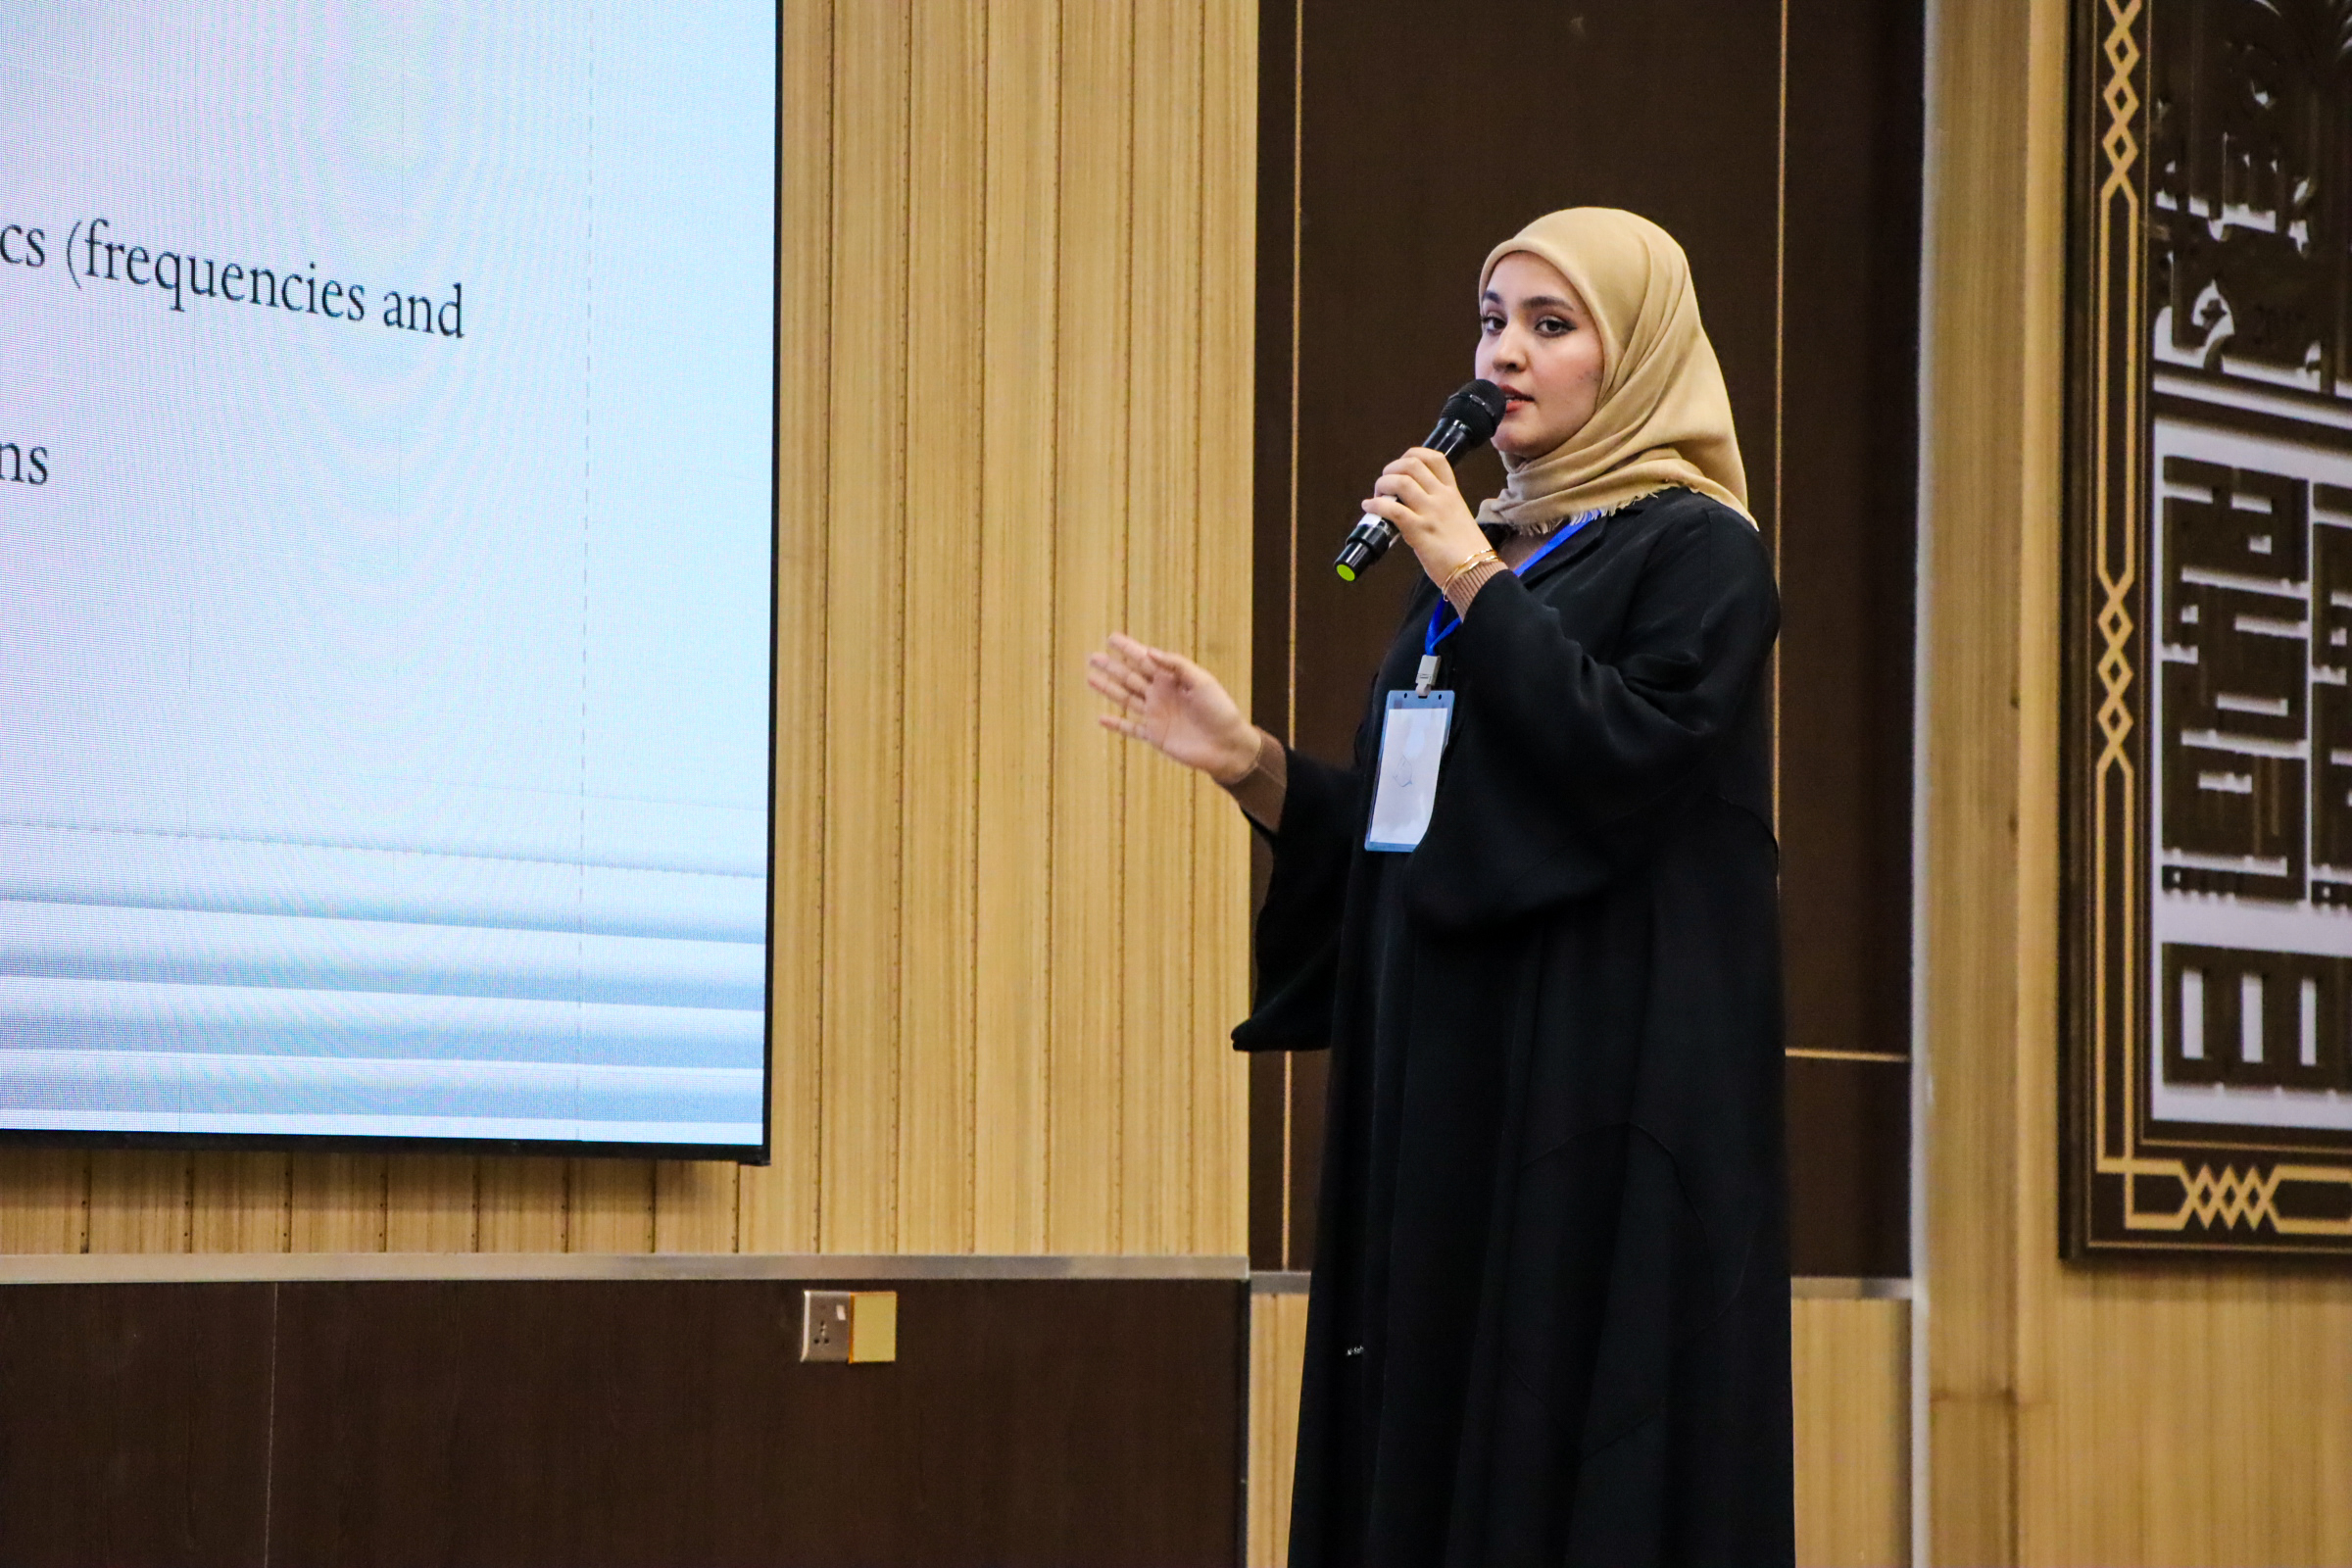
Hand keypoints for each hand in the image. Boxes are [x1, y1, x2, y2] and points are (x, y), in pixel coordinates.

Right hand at [1087, 633, 1259, 782]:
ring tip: (1090, 678)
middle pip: (1130, 677)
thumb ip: (1176, 665)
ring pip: (1126, 699)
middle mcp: (1161, 694)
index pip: (1146, 659)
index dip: (1128, 648)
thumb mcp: (1202, 681)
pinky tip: (1101, 718)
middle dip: (1112, 666)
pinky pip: (1131, 729)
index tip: (1111, 637)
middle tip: (1092, 656)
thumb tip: (1150, 652)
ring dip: (1108, 689)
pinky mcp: (1156, 736)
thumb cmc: (1220, 711)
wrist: (1228, 746)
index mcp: (1173, 679)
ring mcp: (1157, 715)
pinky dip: (1116, 725)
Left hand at [1362, 447, 1488, 586]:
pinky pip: (1392, 509)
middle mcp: (1441, 497)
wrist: (1477, 571)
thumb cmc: (1467, 550)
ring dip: (1382, 485)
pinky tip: (1369, 508)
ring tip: (1377, 496)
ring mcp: (1431, 512)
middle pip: (1412, 464)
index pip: (1435, 458)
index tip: (1401, 466)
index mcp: (1452, 492)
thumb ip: (1439, 507)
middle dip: (1391, 469)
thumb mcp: (1458, 517)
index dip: (1413, 454)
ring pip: (1400, 482)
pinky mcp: (1419, 530)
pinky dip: (1375, 505)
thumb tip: (1411, 507)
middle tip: (1385, 485)